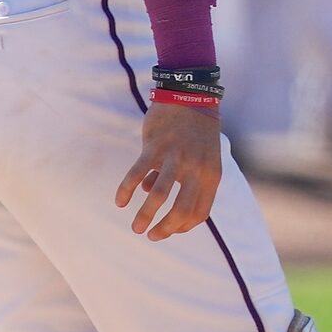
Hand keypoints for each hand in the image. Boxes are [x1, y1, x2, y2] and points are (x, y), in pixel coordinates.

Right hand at [115, 103, 221, 239]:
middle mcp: (195, 169)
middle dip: (165, 229)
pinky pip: (138, 173)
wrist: (190, 95)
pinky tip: (120, 201)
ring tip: (136, 228)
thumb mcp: (201, 157)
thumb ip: (182, 178)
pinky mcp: (155, 146)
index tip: (168, 231)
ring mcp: (175, 157)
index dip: (183, 227)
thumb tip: (149, 191)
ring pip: (158, 195)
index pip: (199, 212)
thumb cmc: (196, 131)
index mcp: (211, 175)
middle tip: (151, 236)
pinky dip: (127, 189)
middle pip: (181, 210)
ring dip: (145, 216)